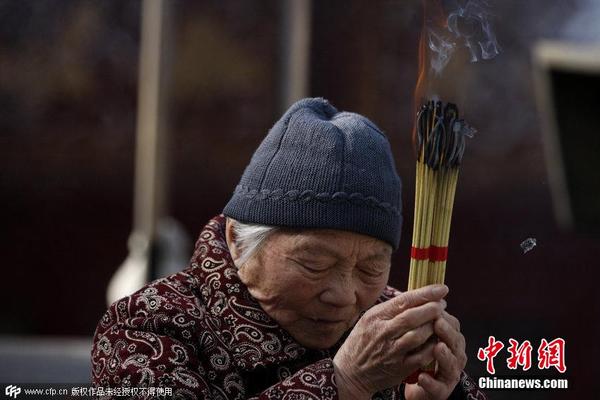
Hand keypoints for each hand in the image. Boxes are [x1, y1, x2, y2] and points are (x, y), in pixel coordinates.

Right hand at [333, 284, 447, 399]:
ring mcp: (391, 351)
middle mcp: (383, 332)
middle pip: (413, 317)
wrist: (351, 372)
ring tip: (441, 322)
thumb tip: (416, 296)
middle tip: (443, 304)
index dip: (425, 293)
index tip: (441, 288)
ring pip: (419, 336)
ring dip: (434, 327)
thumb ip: (390, 309)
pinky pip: (421, 356)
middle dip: (432, 308)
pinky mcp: (399, 368)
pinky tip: (437, 341)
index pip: (404, 301)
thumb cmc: (362, 341)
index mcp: (376, 317)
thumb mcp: (369, 319)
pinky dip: (432, 347)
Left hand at [404, 310, 466, 399]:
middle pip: (456, 343)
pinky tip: (422, 377)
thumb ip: (424, 318)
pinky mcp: (441, 391)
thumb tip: (421, 291)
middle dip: (447, 332)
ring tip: (437, 348)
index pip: (452, 326)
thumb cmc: (419, 354)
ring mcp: (449, 374)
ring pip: (452, 365)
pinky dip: (431, 382)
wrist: (415, 384)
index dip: (444, 316)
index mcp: (450, 340)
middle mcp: (454, 356)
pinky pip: (438, 388)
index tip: (434, 306)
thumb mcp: (422, 334)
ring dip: (445, 356)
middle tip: (437, 323)